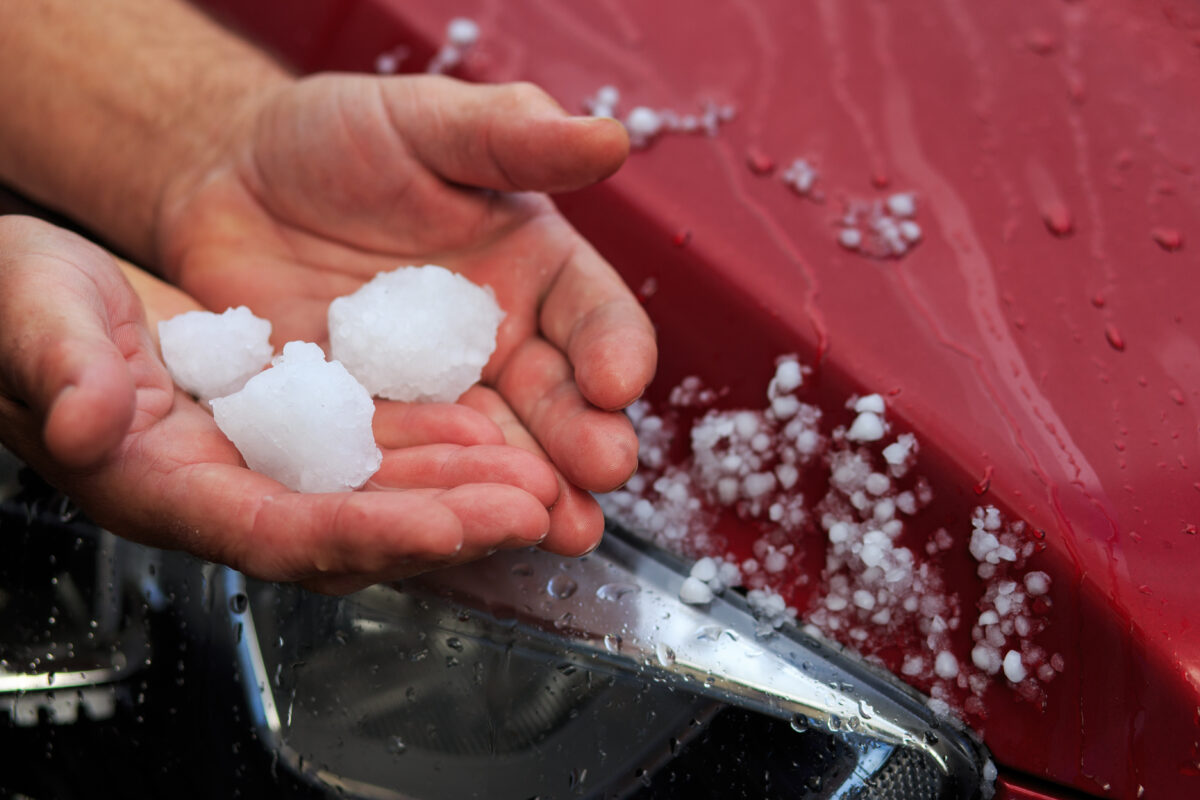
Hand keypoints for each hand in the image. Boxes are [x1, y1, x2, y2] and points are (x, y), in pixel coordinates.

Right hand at [0, 215, 563, 593]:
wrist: (44, 290)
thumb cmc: (17, 302)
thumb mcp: (28, 311)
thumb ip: (56, 365)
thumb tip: (82, 420)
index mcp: (159, 483)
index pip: (277, 531)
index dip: (368, 533)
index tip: (452, 525)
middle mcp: (224, 488)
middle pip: (351, 527)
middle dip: (447, 523)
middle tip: (538, 509)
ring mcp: (262, 461)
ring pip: (376, 494)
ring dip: (460, 491)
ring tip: (541, 480)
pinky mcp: (289, 426)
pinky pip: (372, 449)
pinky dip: (434, 447)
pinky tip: (492, 432)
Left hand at [156, 75, 656, 555]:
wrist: (232, 178)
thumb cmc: (341, 137)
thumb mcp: (426, 123)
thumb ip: (512, 134)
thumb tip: (609, 137)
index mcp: (534, 272)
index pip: (593, 315)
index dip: (613, 347)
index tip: (619, 381)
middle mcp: (498, 344)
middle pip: (555, 400)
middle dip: (583, 440)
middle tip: (601, 475)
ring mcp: (433, 395)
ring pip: (489, 448)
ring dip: (522, 489)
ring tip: (553, 528)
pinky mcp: (367, 427)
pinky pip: (399, 464)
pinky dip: (424, 495)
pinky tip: (447, 525)